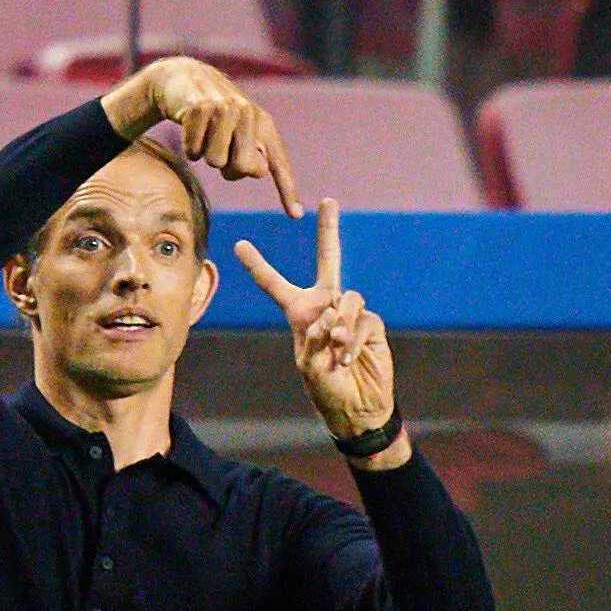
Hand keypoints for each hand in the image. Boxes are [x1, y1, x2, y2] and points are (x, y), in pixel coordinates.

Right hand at [108, 56, 300, 216]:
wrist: (187, 80)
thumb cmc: (217, 118)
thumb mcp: (240, 135)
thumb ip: (251, 157)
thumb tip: (257, 171)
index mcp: (265, 126)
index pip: (278, 164)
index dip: (287, 191)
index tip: (296, 216)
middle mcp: (249, 115)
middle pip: (242, 169)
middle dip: (228, 169)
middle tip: (222, 151)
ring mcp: (225, 109)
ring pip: (215, 162)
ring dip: (205, 156)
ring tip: (207, 136)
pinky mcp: (200, 108)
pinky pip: (193, 151)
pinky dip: (190, 147)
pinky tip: (192, 128)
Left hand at [235, 201, 404, 466]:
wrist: (358, 408)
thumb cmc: (327, 390)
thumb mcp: (309, 364)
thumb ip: (317, 336)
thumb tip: (336, 316)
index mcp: (301, 314)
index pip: (275, 285)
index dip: (258, 266)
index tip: (239, 245)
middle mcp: (326, 306)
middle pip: (329, 260)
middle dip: (329, 231)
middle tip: (329, 201)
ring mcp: (351, 313)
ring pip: (346, 300)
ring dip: (341, 326)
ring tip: (337, 350)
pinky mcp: (372, 324)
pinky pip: (362, 320)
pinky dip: (354, 339)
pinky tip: (348, 357)